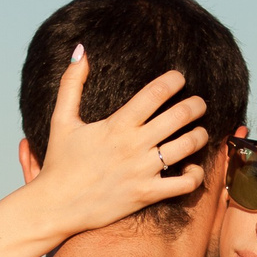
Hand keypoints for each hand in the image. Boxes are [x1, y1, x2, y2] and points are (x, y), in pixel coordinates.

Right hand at [25, 46, 211, 239]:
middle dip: (196, 105)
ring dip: (200, 135)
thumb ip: (71, 83)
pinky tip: (192, 168)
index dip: (174, 80)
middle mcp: (134, 145)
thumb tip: (81, 50)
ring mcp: (143, 171)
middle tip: (198, 103)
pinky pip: (184, 184)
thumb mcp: (61, 119)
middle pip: (179, 116)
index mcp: (117, 124)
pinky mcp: (147, 194)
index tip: (179, 78)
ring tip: (199, 131)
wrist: (56, 206)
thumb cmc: (59, 162)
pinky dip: (195, 174)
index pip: (155, 93)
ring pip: (187, 146)